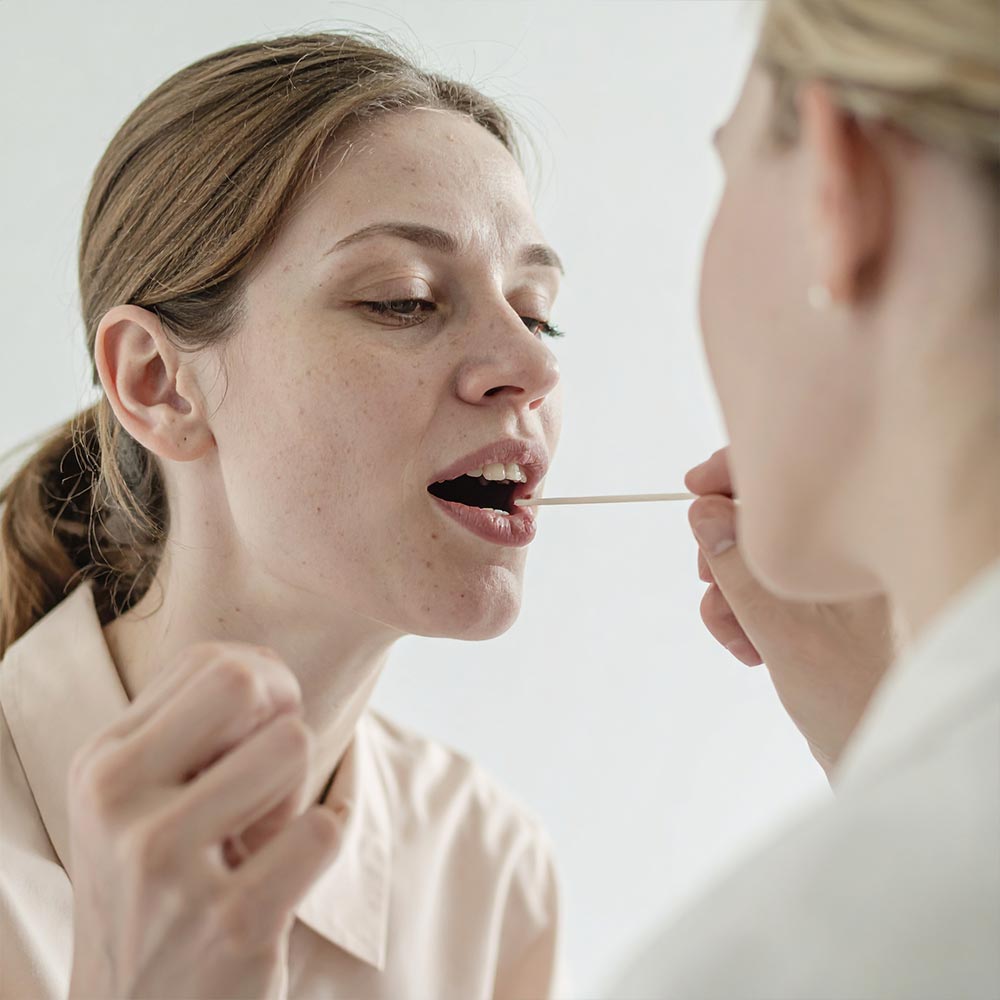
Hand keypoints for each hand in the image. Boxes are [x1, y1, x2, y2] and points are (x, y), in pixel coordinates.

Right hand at [66, 642, 340, 999]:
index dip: (264, 687)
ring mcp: (167, 865)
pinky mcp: (230, 921)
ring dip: (298, 791)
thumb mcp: (143, 801)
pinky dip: (324, 841)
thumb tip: (267, 667)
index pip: (213, 663)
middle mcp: (119, 805)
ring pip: (293, 746)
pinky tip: (287, 873)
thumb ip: (194, 727)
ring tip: (264, 837)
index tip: (260, 736)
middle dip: (283, 720)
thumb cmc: (158, 890)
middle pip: (247, 684)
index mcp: (102, 764)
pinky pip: (322, 830)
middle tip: (270, 779)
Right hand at [685, 448, 897, 776]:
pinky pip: (761, 587)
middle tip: (711, 581)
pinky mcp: (816, 604)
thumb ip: (738, 568)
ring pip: (754, 555)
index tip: (694, 489)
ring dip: (729, 591)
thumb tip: (702, 510)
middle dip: (724, 550)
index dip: (736, 475)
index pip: (793, 481)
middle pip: (763, 517)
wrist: (875, 751)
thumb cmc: (852, 698)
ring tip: (739, 634)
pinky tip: (750, 646)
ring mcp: (829, 581)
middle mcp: (844, 556)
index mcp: (854, 546)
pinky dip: (741, 611)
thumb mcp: (781, 629)